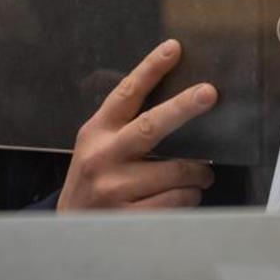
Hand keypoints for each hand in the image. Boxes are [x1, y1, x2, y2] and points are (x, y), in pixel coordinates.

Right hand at [56, 39, 217, 210]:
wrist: (70, 231)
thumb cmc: (94, 179)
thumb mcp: (96, 143)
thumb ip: (122, 119)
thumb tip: (161, 87)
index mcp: (97, 132)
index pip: (126, 94)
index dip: (150, 69)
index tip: (173, 48)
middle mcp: (103, 157)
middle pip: (150, 126)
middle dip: (183, 107)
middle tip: (209, 92)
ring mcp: (114, 189)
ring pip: (177, 172)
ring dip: (198, 173)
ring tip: (199, 175)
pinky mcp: (128, 218)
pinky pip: (177, 201)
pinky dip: (190, 196)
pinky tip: (185, 195)